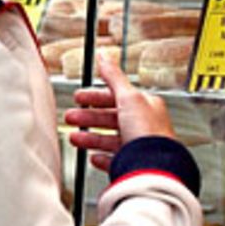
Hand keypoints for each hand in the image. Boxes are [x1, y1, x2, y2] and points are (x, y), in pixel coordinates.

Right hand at [64, 50, 174, 170]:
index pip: (117, 96)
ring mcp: (139, 147)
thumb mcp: (128, 97)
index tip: (79, 97)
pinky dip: (102, 157)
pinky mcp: (133, 165)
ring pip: (111, 139)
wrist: (153, 168)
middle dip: (89, 117)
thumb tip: (105, 57)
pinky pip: (115, 160)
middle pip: (112, 118)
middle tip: (71, 117)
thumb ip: (114, 77)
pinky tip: (94, 157)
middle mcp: (145, 126)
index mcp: (146, 106)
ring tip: (74, 138)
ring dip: (91, 137)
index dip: (96, 96)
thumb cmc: (148, 133)